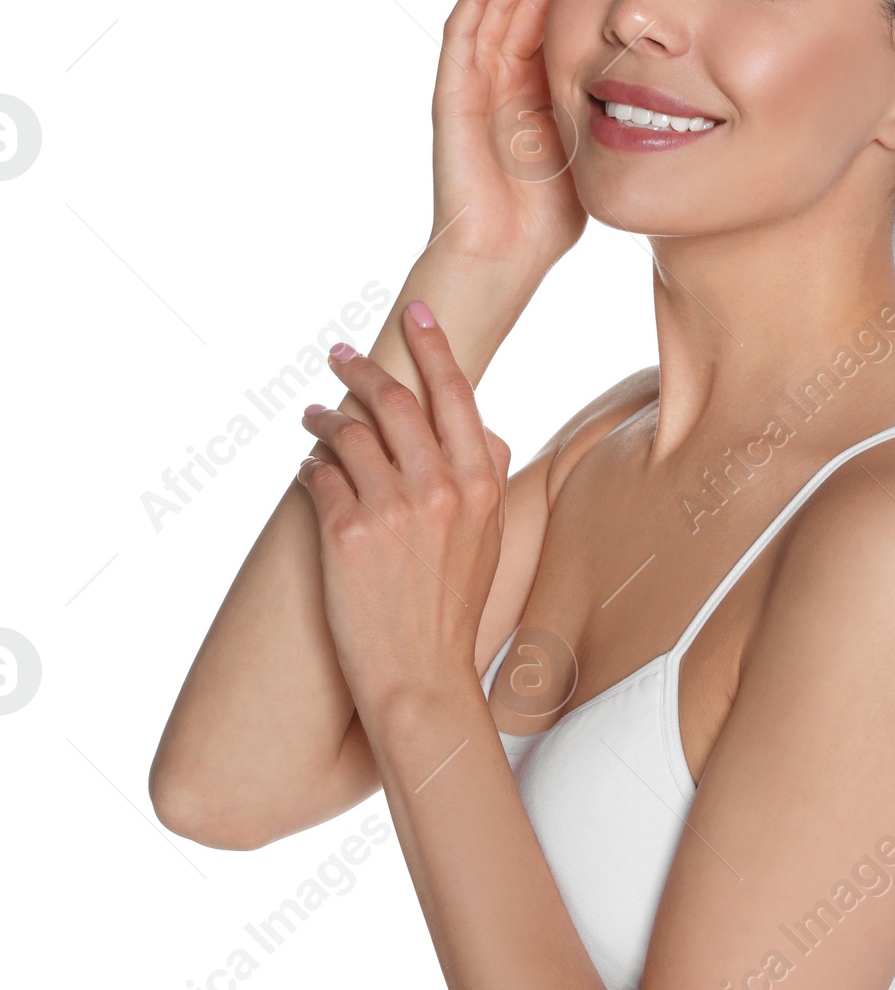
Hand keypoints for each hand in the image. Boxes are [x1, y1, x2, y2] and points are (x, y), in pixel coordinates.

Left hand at [296, 303, 511, 725]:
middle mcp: (439, 488)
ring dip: (326, 416)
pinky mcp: (346, 532)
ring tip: (314, 414)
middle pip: (396, 400)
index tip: (416, 313)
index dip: (432, 345)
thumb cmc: (455, 615)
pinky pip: (320, 474)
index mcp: (480, 484)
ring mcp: (391, 509)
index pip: (455, 393)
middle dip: (364, 368)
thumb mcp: (492, 543)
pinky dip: (311, 465)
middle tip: (342, 355)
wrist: (421, 676)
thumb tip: (481, 436)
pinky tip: (308, 467)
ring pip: (348, 432)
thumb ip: (484, 483)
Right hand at [430, 0, 587, 285]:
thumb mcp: (593, 149)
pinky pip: (462, 35)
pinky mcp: (453, 96)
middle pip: (525, 4)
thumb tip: (666, 87)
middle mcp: (503, 79)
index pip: (556, 19)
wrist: (503, 256)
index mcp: (537, 89)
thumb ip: (609, 113)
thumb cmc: (548, 218)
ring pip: (496, 9)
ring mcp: (475, 84)